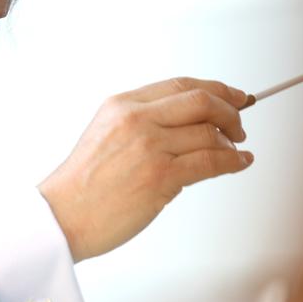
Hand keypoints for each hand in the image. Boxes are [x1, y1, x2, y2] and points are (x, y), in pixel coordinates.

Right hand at [38, 77, 253, 261]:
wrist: (62, 216)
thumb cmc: (83, 184)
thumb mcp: (106, 133)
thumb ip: (143, 122)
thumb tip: (189, 124)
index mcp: (122, 105)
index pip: (180, 85)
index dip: (215, 88)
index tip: (232, 95)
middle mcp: (137, 120)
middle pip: (201, 101)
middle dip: (230, 111)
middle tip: (239, 123)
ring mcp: (150, 147)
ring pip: (209, 133)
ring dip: (231, 141)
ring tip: (235, 149)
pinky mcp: (161, 177)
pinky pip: (211, 161)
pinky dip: (233, 161)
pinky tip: (239, 162)